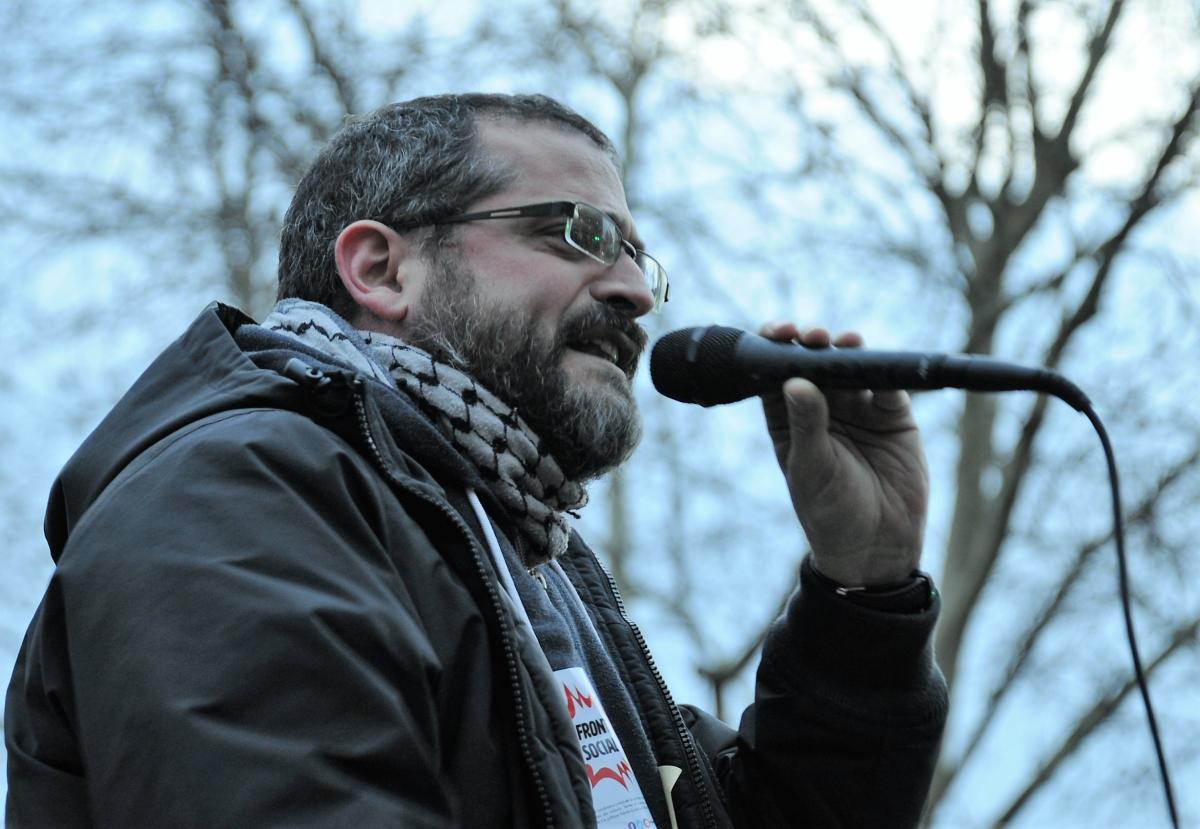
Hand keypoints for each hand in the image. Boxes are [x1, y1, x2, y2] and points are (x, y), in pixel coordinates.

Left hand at [759, 321, 928, 585]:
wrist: (879, 547)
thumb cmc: (831, 514)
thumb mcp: (813, 470)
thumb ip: (807, 425)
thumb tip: (795, 381)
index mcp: (788, 420)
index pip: (776, 374)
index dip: (774, 348)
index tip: (778, 333)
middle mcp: (821, 409)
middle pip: (814, 362)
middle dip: (811, 343)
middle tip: (812, 336)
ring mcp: (858, 409)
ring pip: (850, 366)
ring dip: (847, 350)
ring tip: (846, 341)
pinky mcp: (892, 415)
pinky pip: (888, 383)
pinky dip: (884, 369)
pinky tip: (878, 364)